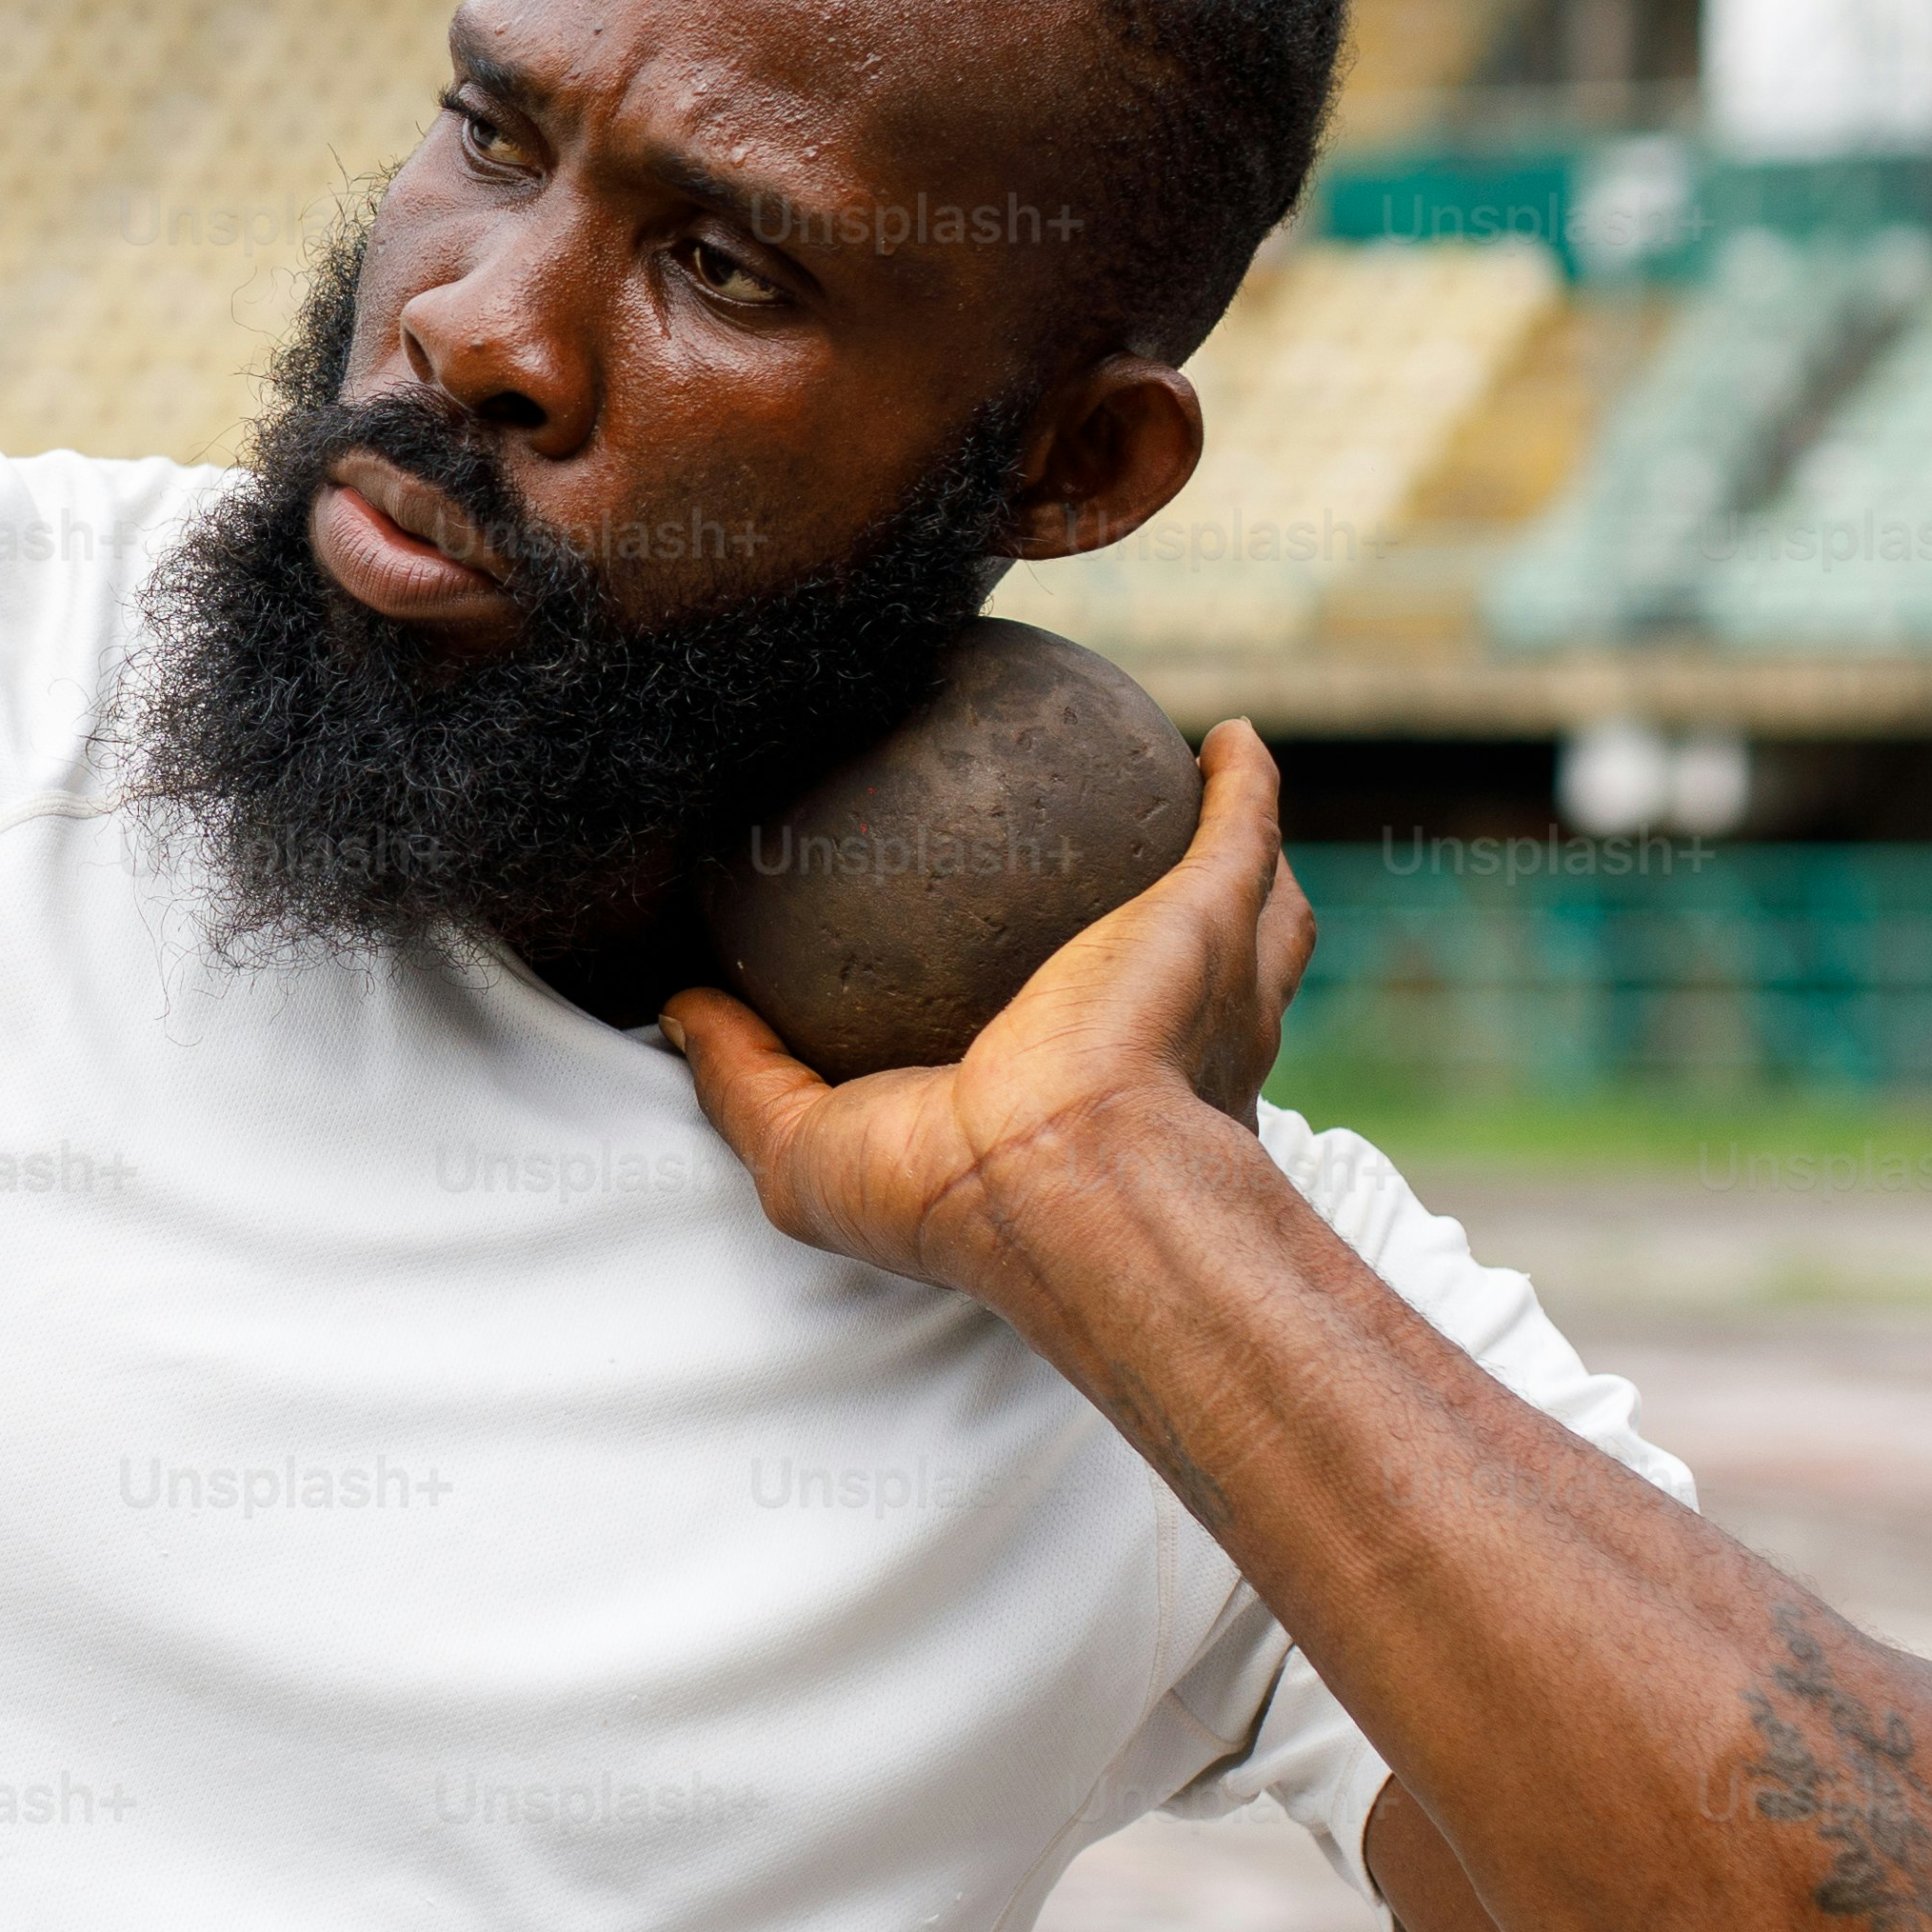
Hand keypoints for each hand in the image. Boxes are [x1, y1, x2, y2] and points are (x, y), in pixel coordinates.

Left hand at [660, 716, 1315, 1299]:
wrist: (1063, 1187)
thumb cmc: (942, 1195)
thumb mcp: (802, 1150)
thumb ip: (742, 1073)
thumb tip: (684, 1006)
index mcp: (1064, 1101)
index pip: (1064, 1051)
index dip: (1047, 1011)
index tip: (1001, 961)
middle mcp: (1156, 1051)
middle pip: (1182, 982)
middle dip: (1177, 934)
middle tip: (1128, 869)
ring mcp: (1204, 984)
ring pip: (1247, 909)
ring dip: (1233, 853)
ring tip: (1208, 789)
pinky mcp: (1215, 917)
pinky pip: (1237, 829)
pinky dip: (1244, 782)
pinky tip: (1230, 736)